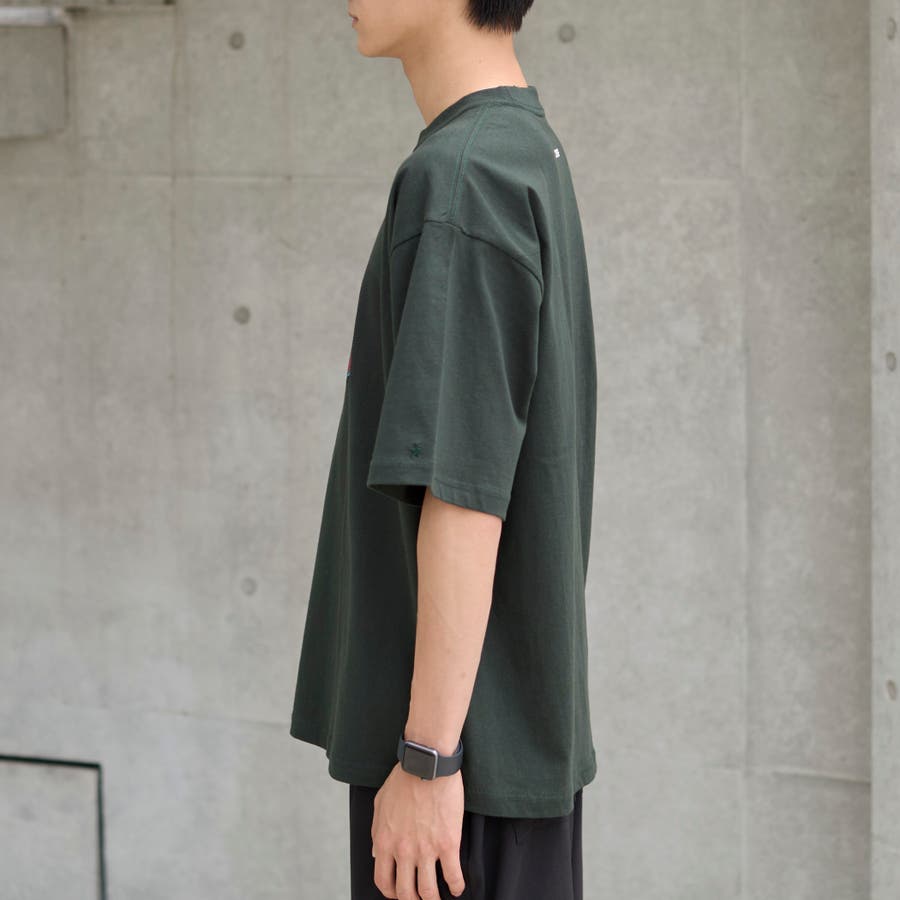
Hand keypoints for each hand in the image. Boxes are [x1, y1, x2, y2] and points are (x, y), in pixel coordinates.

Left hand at [371, 761, 466, 898]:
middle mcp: (404, 850)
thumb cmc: (403, 779)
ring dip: (433, 899)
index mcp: (385, 841)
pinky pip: (453, 875)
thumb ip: (377, 831)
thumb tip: (376, 853)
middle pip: (406, 893)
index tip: (398, 893)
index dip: (390, 892)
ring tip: (438, 898)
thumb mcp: (380, 803)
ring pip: (428, 891)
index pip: (383, 880)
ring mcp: (426, 849)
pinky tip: (458, 887)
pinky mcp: (448, 843)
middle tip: (419, 899)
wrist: (427, 764)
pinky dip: (457, 886)